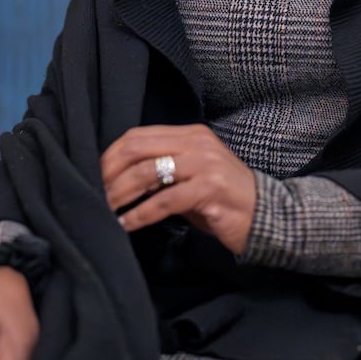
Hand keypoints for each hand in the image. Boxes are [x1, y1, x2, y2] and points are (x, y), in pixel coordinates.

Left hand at [101, 124, 256, 255]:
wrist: (266, 216)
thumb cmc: (221, 200)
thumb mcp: (190, 177)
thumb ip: (161, 171)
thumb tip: (116, 180)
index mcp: (191, 134)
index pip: (139, 136)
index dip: (110, 156)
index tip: (94, 176)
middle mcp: (197, 143)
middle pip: (138, 149)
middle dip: (109, 173)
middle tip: (95, 194)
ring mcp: (205, 165)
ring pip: (148, 173)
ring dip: (120, 194)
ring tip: (106, 210)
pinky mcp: (210, 189)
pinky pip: (164, 201)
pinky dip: (140, 215)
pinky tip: (127, 225)